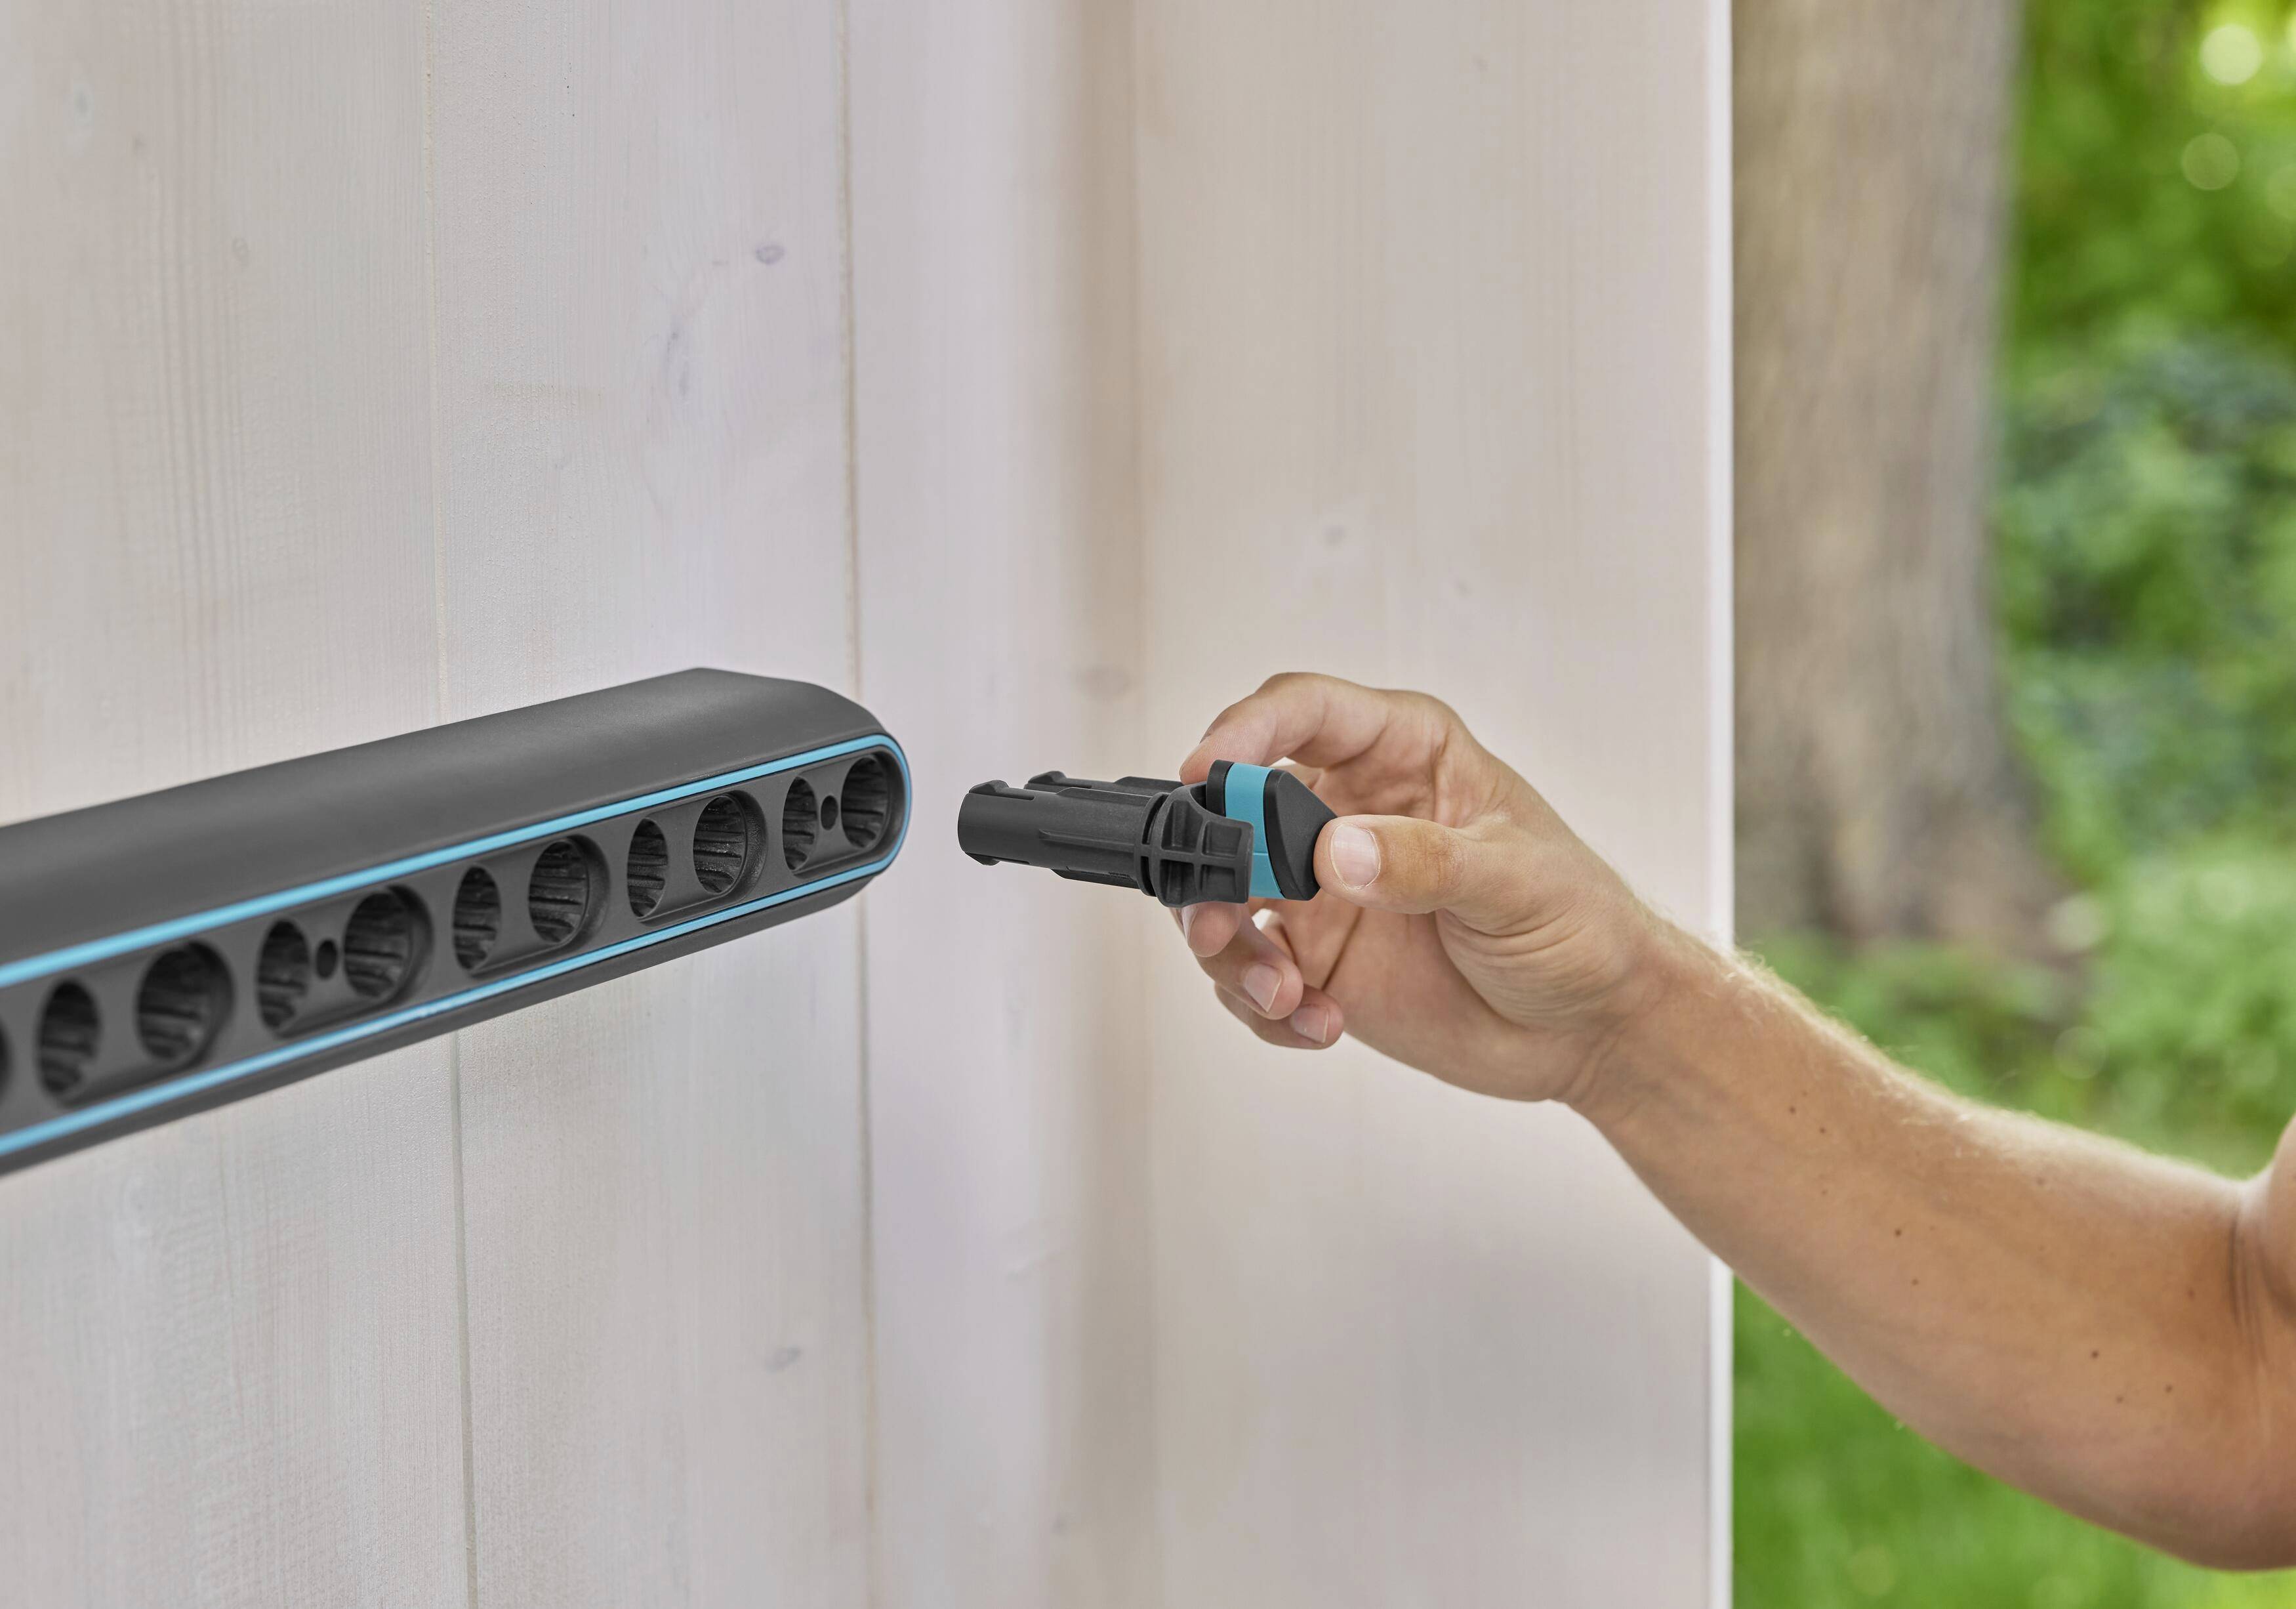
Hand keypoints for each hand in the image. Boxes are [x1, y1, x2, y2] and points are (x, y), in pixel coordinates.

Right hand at [1175, 673, 1664, 1106]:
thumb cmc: (1579, 924)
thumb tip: (1336, 850)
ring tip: (1280, 994)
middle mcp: (1346, 812)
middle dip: (1212, 865)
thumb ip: (1426, 862)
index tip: (1205, 770)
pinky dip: (1265, 1008)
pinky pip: (1252, 977)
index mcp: (1402, 755)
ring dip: (1229, 950)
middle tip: (1220, 920)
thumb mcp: (1516, 881)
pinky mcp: (1318, 962)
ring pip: (1226, 900)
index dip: (1246, 729)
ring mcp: (1324, 891)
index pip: (1305, 711)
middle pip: (1236, 810)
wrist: (1592, 1027)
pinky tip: (1320, 1024)